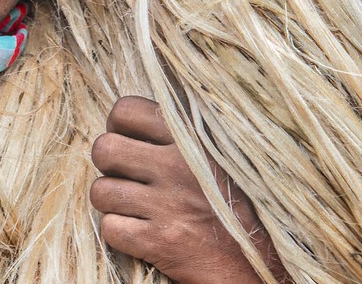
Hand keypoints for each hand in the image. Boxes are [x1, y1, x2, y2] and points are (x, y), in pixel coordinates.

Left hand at [90, 96, 287, 283]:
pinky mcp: (160, 241)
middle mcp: (178, 165)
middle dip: (109, 165)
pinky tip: (142, 231)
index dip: (118, 126)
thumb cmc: (239, 202)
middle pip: (104, 149)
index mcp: (191, 136)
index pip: (125, 110)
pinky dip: (121, 233)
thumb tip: (145, 101)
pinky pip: (110, 228)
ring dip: (113, 202)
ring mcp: (168, 204)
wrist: (261, 261)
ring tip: (135, 205)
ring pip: (101, 192)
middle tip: (127, 176)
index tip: (130, 140)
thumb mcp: (221, 150)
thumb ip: (185, 124)